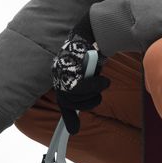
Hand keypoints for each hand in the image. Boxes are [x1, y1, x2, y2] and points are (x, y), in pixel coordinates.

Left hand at [52, 13, 108, 133]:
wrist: (91, 31)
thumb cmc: (91, 54)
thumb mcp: (89, 76)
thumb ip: (87, 91)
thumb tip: (92, 101)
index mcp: (62, 79)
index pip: (64, 102)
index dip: (69, 118)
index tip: (73, 131)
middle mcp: (59, 76)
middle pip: (70, 102)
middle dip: (87, 102)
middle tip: (98, 94)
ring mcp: (62, 72)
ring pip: (75, 96)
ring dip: (93, 92)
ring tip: (102, 82)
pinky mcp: (69, 68)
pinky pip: (80, 86)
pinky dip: (95, 85)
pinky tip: (103, 80)